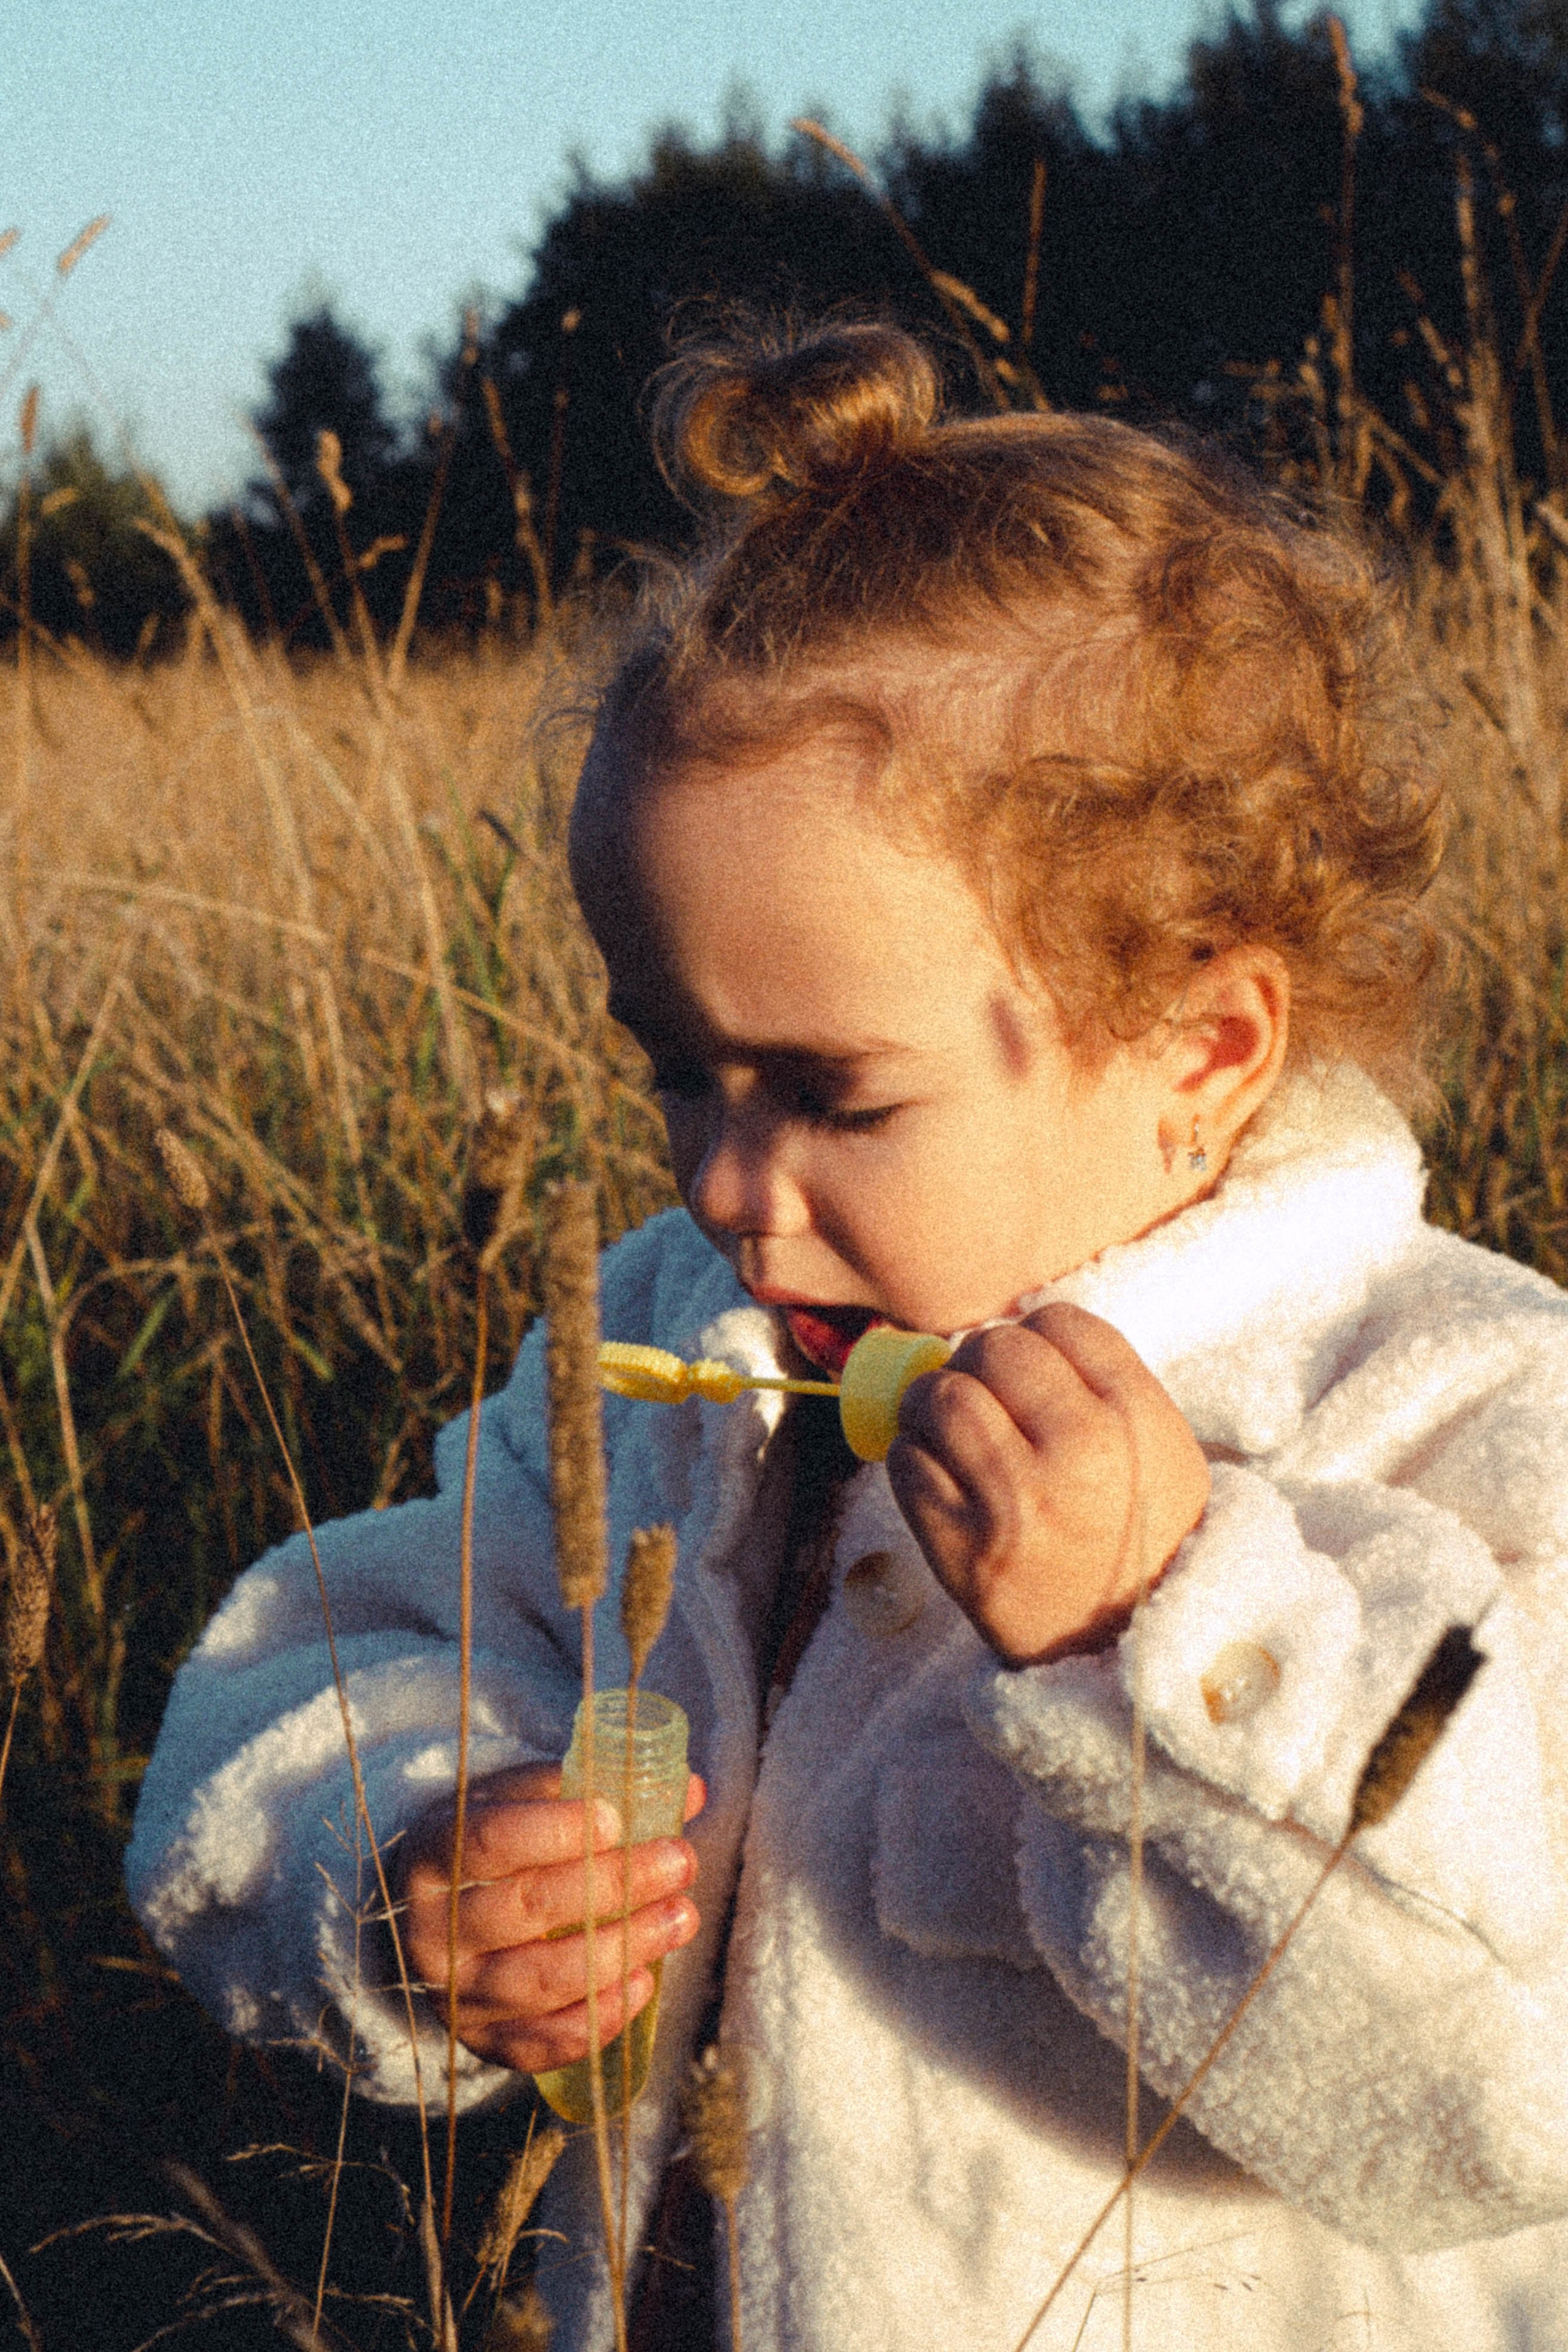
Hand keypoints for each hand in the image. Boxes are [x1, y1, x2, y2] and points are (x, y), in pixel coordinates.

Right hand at [399, 1762, 704, 2073]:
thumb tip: (689, 1790)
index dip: (556, 1829)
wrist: (441, 1919)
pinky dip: (600, 2016)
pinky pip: (544, 2042)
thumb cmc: (495, 1847)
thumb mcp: (523, 1801)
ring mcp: (457, 1992)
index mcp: (436, 1854)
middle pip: (529, 1907)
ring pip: (544, 1978)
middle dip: (616, 1884)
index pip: (491, 1840)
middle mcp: (437, 1929)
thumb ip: (592, 1788)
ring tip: (681, 1918)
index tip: (617, 1820)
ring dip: (624, 1948)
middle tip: (680, 1862)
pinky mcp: (485, 2040)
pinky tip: (643, 1981)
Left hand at [886, 1303, 1208, 1665]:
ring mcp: (1017, 1501)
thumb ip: (1101, 1383)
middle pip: (993, 1349)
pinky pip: (906, 1462)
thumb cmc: (1141, 1536)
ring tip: (945, 1426)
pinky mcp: (963, 1547)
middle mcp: (1080, 1451)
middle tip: (979, 1393)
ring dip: (930, 1403)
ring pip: (939, 1397)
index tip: (1030, 1368)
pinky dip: (911, 1459)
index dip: (1035, 1338)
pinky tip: (937, 1475)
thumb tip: (1012, 1331)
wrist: (1129, 1650)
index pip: (1059, 1323)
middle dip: (977, 1364)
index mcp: (1136, 1418)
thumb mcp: (1160, 1449)